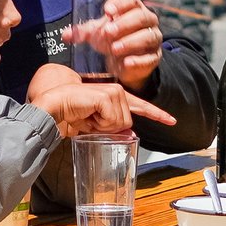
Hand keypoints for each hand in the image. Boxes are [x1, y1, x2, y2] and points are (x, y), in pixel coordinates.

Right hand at [32, 80, 173, 137]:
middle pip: (128, 123)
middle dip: (109, 129)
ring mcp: (113, 92)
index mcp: (115, 98)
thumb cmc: (70, 113)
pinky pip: (112, 121)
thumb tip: (130, 134)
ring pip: (121, 123)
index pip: (141, 106)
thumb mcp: (95, 125)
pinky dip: (98, 124)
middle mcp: (117, 92)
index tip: (171, 120)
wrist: (54, 106)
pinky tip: (87, 113)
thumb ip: (113, 127)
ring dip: (102, 127)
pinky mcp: (108, 95)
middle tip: (90, 121)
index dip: (157, 114)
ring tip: (87, 116)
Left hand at [67, 0, 164, 89]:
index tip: (107, 10)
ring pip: (147, 36)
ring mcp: (152, 40)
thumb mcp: (97, 33)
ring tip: (114, 48)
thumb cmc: (111, 40)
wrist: (124, 63)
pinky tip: (126, 63)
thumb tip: (65, 35)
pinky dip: (138, 60)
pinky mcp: (153, 58)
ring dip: (130, 42)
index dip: (120, 3)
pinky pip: (150, 58)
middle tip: (108, 31)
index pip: (130, 0)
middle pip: (141, 17)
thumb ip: (83, 32)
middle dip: (124, 24)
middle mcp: (147, 21)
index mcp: (133, 9)